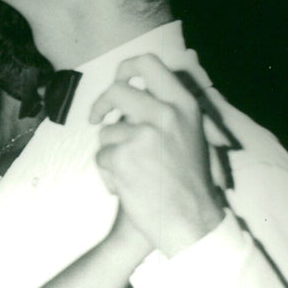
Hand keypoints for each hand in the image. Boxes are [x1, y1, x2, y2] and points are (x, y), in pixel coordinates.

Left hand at [91, 54, 224, 256]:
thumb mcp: (192, 137)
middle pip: (116, 91)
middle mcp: (164, 115)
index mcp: (184, 106)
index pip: (149, 64)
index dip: (127, 67)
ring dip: (111, 152)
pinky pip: (101, 157)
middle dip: (101, 105)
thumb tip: (137, 89)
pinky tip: (127, 187)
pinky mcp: (123, 157)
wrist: (191, 223)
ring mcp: (143, 135)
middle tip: (96, 117)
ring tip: (134, 173)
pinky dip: (108, 174)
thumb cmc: (190, 184)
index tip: (118, 80)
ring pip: (106, 132)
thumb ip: (168, 112)